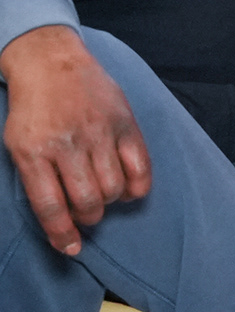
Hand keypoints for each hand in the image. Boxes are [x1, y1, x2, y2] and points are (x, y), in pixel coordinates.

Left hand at [2, 24, 150, 251]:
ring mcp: (99, 133)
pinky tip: (128, 189)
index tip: (71, 249)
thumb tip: (61, 219)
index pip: (51, 206)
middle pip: (87, 201)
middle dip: (88, 217)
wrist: (50, 62)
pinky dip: (137, 187)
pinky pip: (140, 168)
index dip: (62, 234)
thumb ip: (37, 178)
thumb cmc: (32, 109)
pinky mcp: (124, 123)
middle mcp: (67, 144)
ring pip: (113, 189)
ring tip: (103, 195)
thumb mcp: (17, 143)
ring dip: (110, 202)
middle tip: (86, 212)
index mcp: (33, 152)